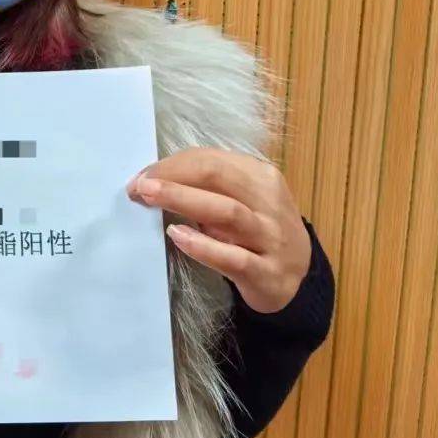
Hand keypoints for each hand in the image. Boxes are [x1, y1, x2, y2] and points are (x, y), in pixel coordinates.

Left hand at [127, 148, 310, 313]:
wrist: (296, 278)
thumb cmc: (256, 229)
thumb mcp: (241, 199)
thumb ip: (207, 186)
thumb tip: (153, 179)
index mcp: (261, 176)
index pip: (211, 160)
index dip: (172, 165)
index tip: (141, 177)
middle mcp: (270, 203)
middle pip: (219, 177)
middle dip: (174, 177)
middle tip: (141, 185)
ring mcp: (272, 239)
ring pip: (228, 212)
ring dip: (184, 201)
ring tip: (150, 198)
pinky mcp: (268, 274)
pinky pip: (234, 258)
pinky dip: (204, 246)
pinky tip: (178, 237)